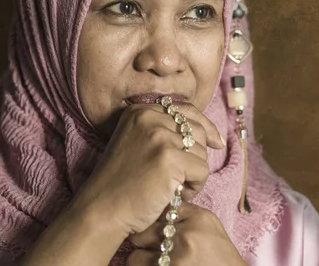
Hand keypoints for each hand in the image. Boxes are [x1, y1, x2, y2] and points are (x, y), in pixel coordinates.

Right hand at [21, 103, 223, 265]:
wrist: (102, 209)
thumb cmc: (123, 184)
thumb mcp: (139, 144)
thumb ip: (166, 132)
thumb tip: (213, 136)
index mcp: (140, 110)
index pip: (185, 110)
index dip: (204, 126)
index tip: (216, 142)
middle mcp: (149, 116)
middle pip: (197, 130)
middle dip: (196, 156)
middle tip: (180, 178)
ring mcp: (159, 136)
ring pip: (201, 151)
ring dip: (194, 174)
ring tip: (173, 188)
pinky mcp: (169, 158)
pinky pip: (202, 171)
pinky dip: (195, 187)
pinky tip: (176, 195)